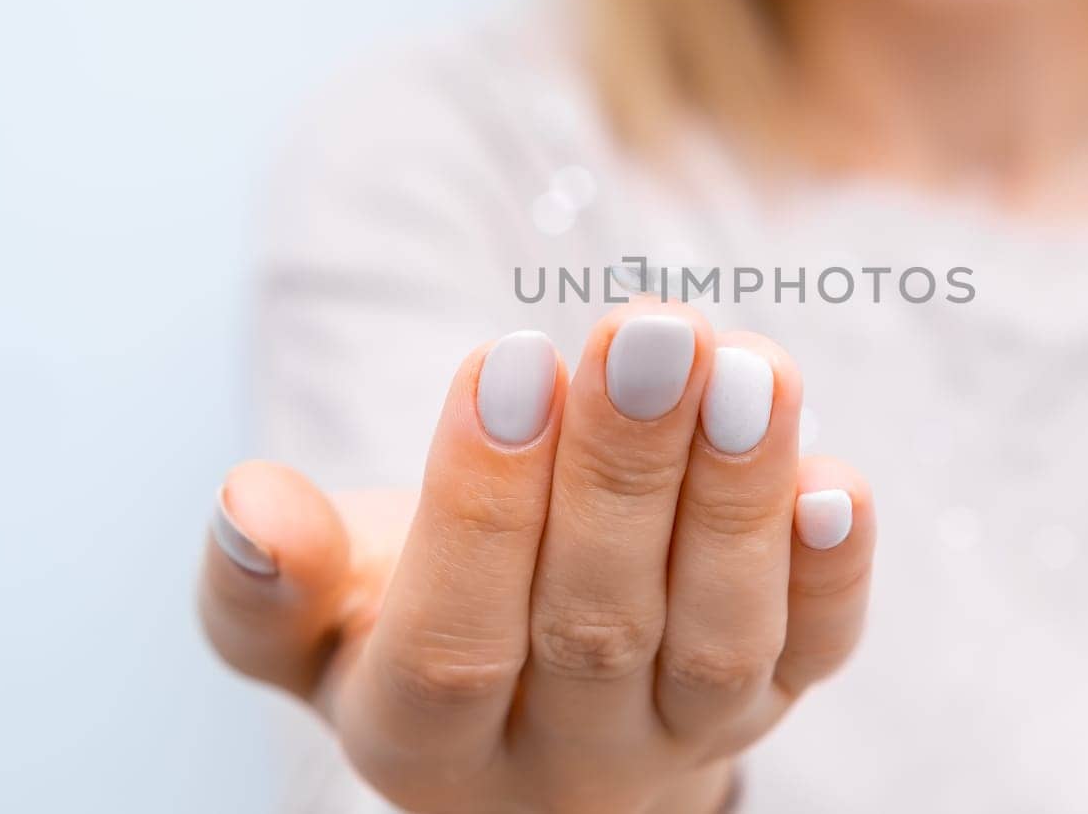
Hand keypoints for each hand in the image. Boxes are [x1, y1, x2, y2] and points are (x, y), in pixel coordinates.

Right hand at [199, 302, 875, 813]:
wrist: (538, 705)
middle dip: (623, 471)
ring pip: (718, 638)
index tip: (504, 358)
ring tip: (748, 368)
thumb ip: (268, 589)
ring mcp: (681, 733)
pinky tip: (838, 481)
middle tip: (645, 331)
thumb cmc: (413, 630)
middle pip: (597, 623)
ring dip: (737, 500)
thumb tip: (249, 508)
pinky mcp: (778, 697)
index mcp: (422, 740)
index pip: (450, 642)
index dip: (481, 505)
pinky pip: (816, 652)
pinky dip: (832, 574)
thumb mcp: (317, 623)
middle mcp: (563, 757)